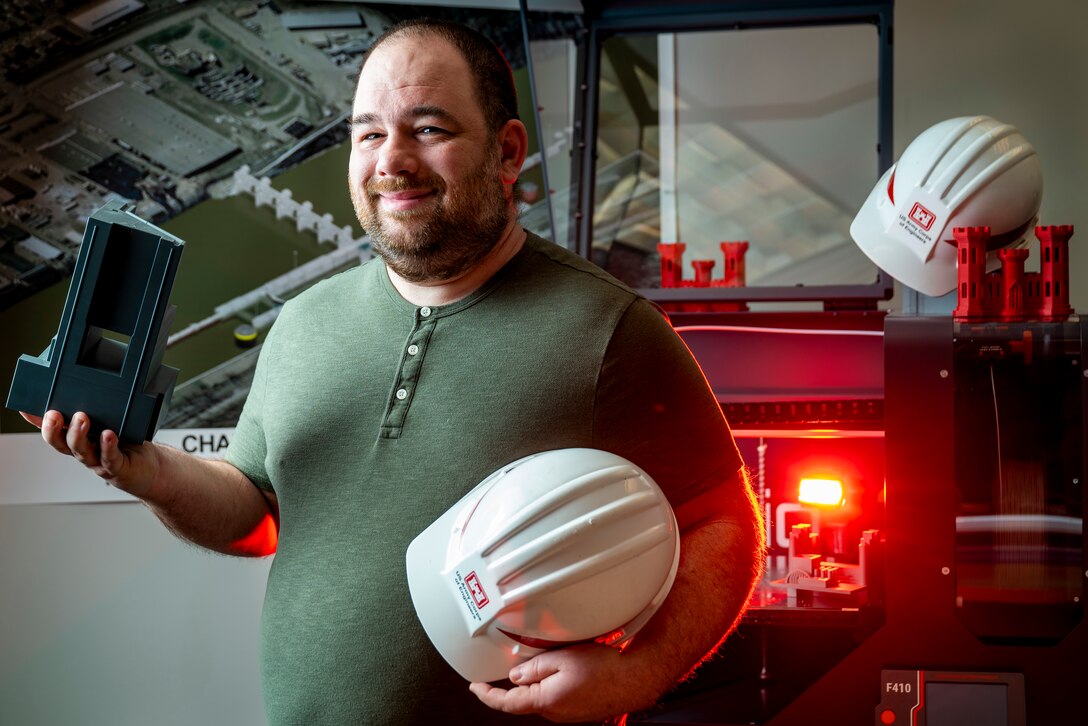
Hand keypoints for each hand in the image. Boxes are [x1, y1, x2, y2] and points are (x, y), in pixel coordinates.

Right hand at [21, 410, 159, 497]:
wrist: (149, 468)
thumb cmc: (126, 444)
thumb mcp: (107, 423)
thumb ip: (94, 411)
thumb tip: (78, 390)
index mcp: (78, 438)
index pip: (53, 430)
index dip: (39, 422)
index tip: (27, 409)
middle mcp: (84, 450)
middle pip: (61, 443)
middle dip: (53, 429)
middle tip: (54, 414)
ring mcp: (98, 460)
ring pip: (82, 450)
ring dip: (78, 434)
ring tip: (81, 418)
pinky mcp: (116, 467)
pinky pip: (110, 457)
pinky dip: (108, 446)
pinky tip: (108, 434)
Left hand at [469, 643, 663, 722]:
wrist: (633, 679)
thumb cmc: (603, 668)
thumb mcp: (562, 658)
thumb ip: (534, 667)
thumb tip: (515, 676)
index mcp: (545, 700)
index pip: (507, 702)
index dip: (487, 695)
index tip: (475, 687)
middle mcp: (554, 712)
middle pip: (523, 698)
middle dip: (515, 682)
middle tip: (513, 662)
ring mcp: (566, 713)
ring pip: (540, 696)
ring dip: (536, 682)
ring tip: (546, 661)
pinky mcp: (577, 709)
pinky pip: (555, 696)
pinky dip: (551, 684)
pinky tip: (562, 670)